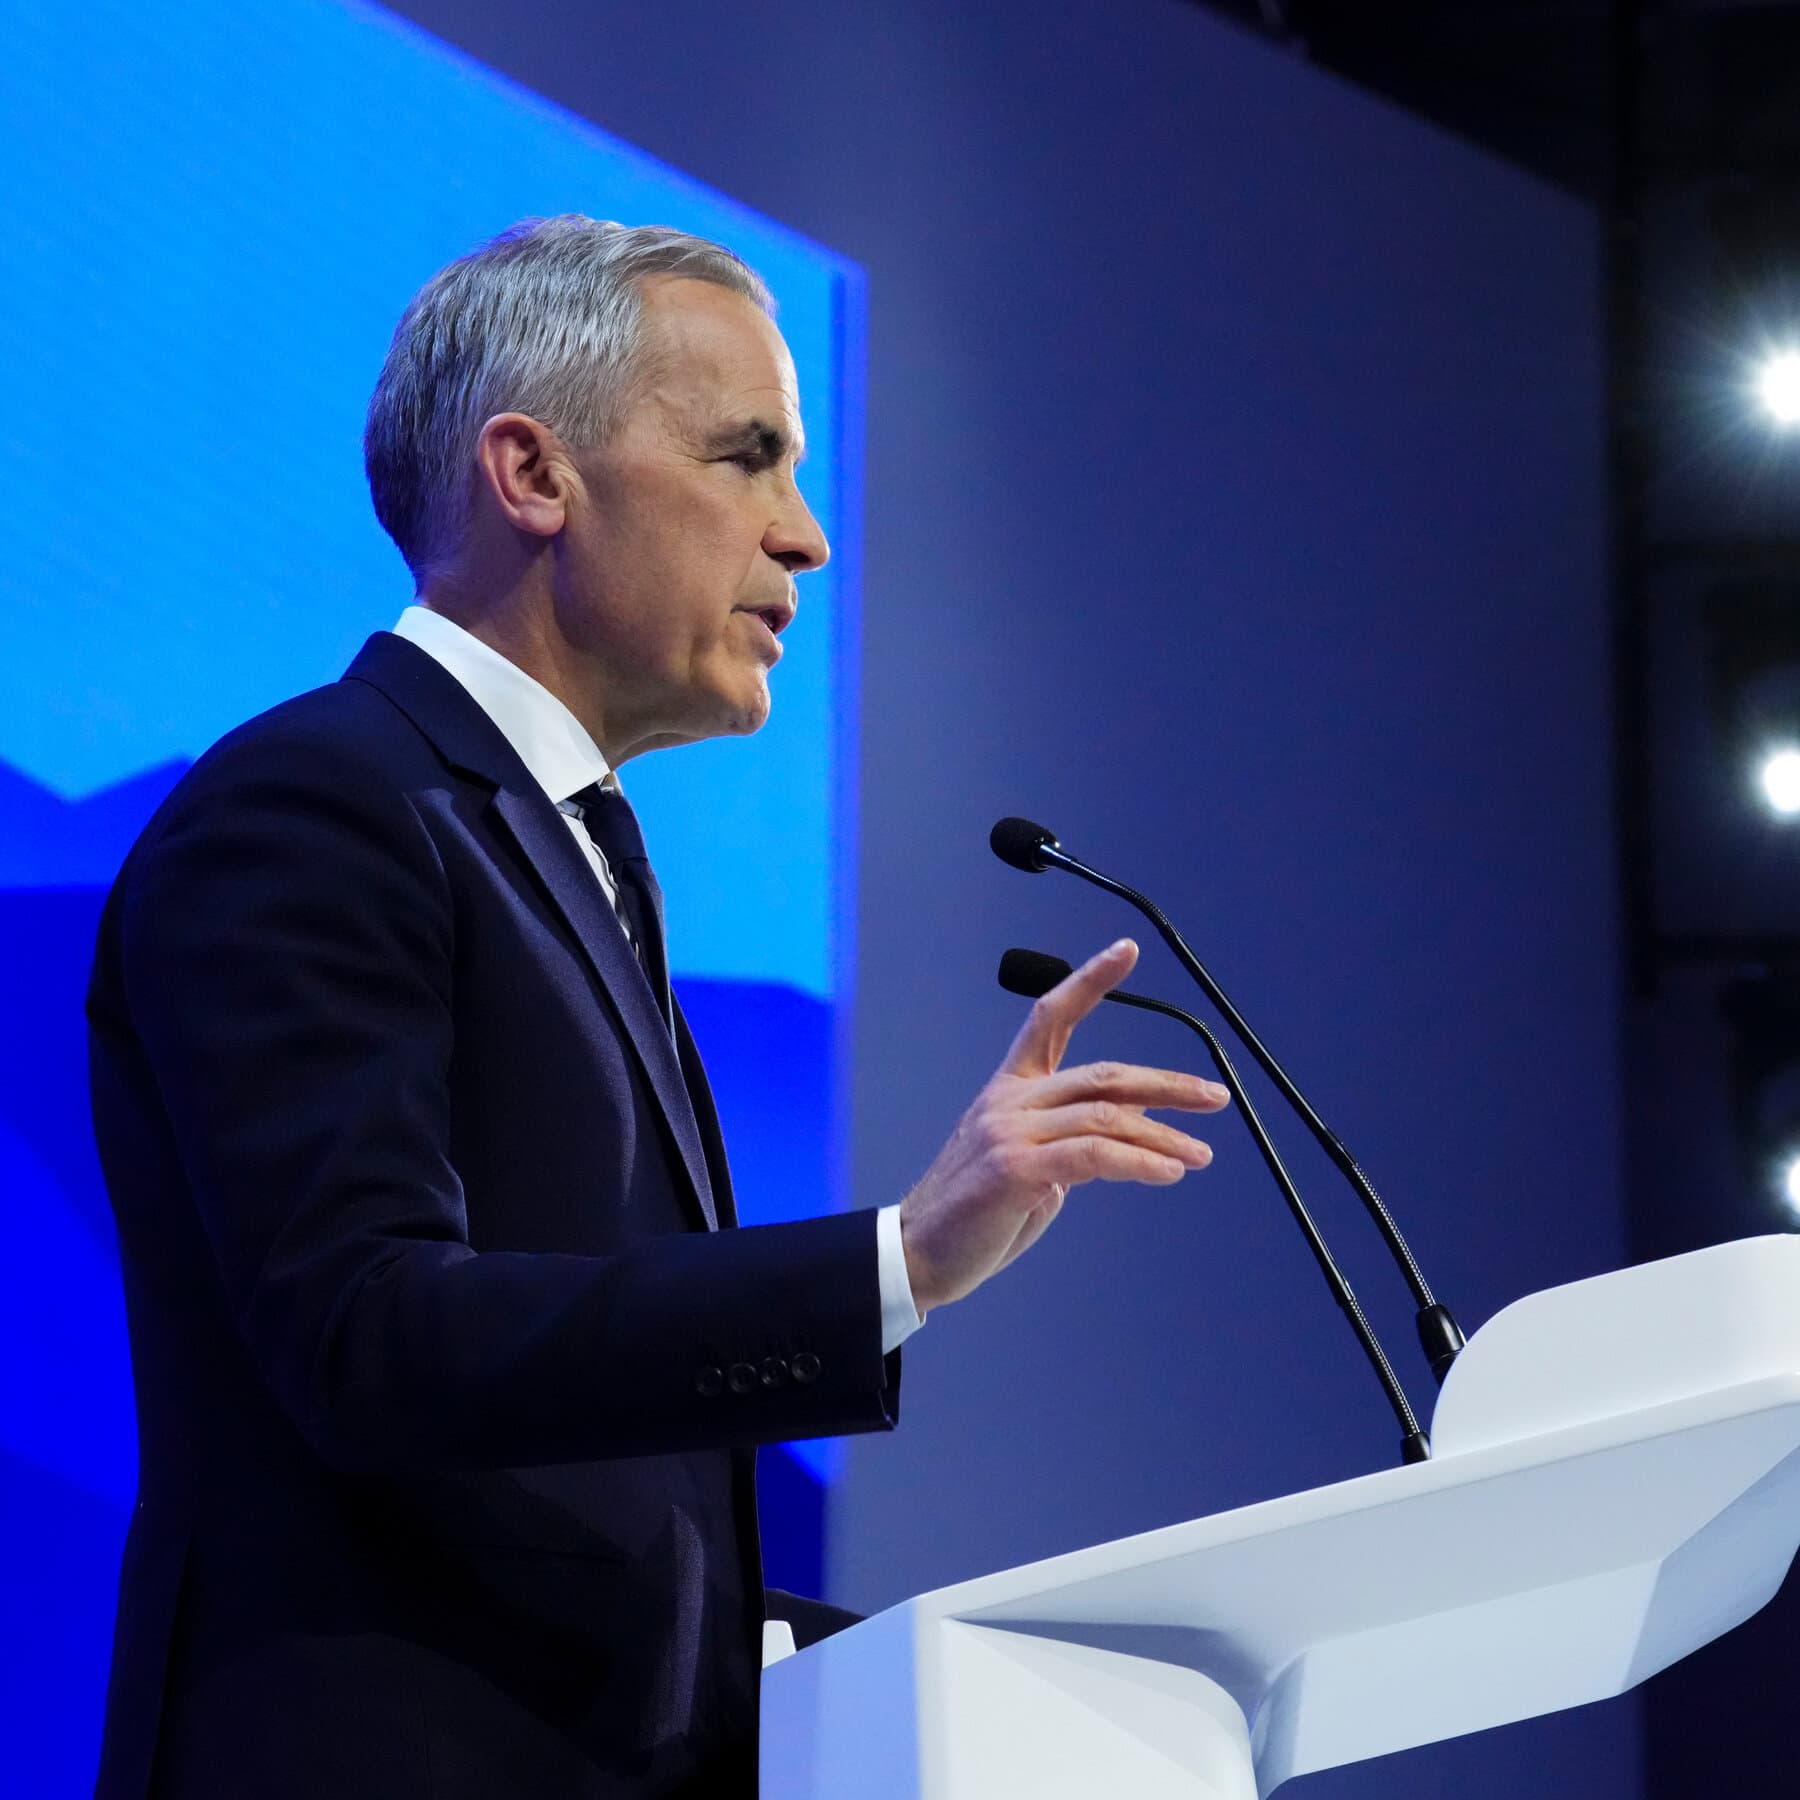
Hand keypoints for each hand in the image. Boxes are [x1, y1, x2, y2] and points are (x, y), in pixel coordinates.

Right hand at [897, 938, 1230, 1315]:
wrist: (919, 1254)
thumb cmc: (976, 1214)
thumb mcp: (1032, 1164)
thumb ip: (1072, 1140)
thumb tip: (1130, 1130)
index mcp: (1009, 1089)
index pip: (1051, 1016)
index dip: (1090, 980)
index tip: (1127, 949)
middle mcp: (1009, 1100)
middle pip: (1103, 1075)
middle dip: (1166, 1085)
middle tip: (1214, 1097)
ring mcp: (1009, 1131)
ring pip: (1105, 1116)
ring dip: (1164, 1137)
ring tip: (1200, 1155)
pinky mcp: (1014, 1168)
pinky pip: (1093, 1155)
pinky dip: (1138, 1162)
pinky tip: (1168, 1173)